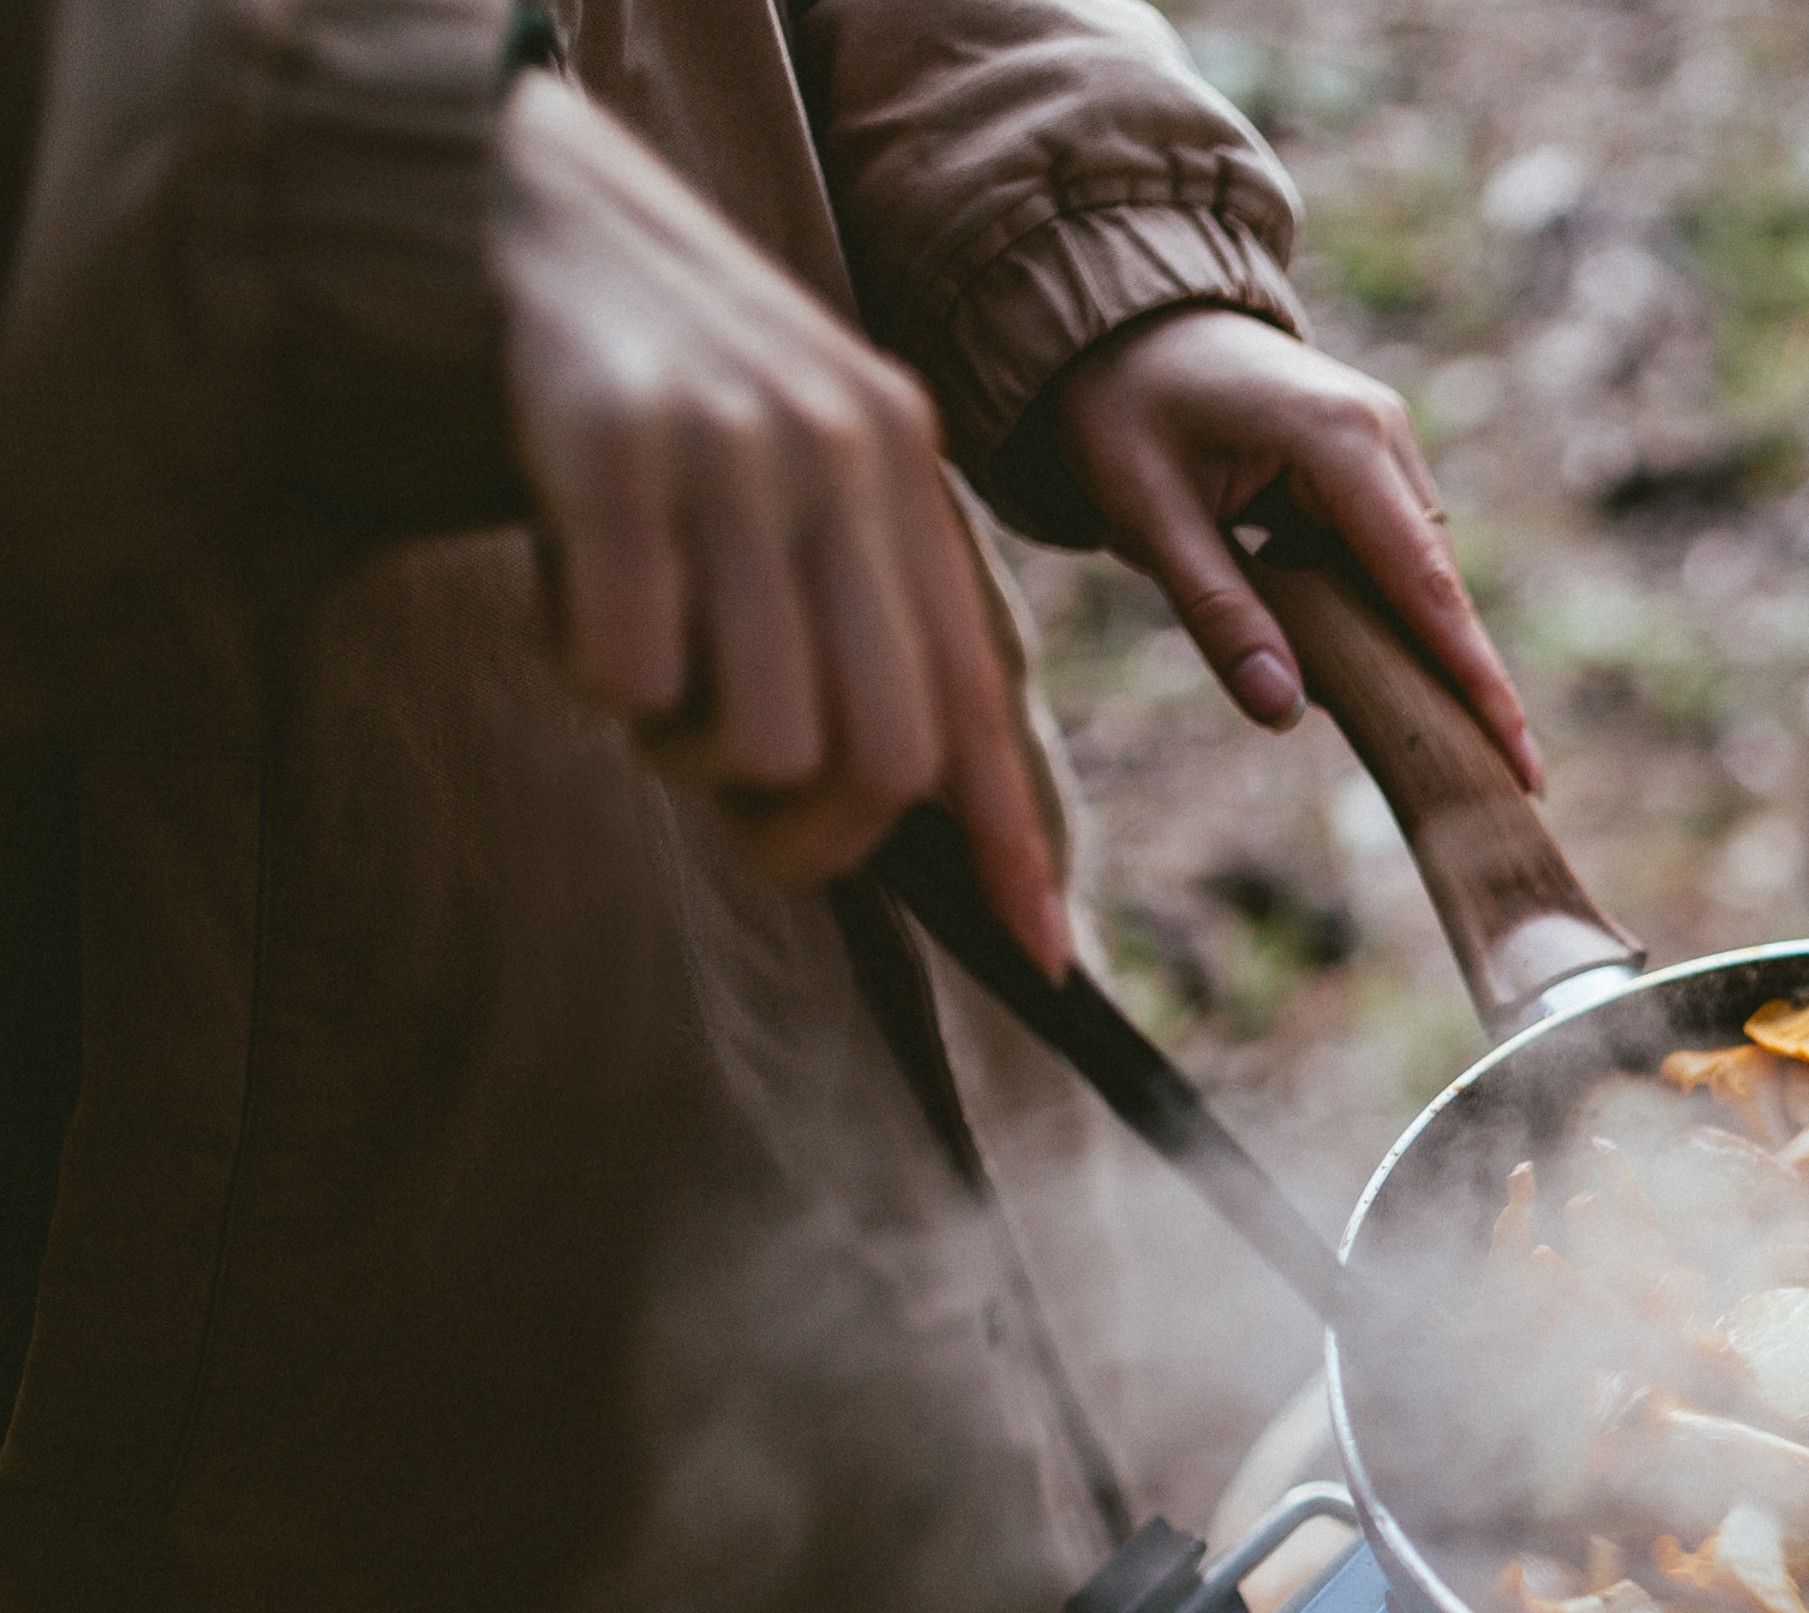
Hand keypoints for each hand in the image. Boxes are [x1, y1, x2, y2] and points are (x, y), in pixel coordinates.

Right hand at [490, 79, 1065, 973]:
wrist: (509, 206)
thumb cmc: (658, 391)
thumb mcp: (797, 470)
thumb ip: (861, 605)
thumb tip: (913, 803)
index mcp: (904, 474)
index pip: (976, 702)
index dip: (1012, 840)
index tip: (1043, 955)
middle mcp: (845, 458)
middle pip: (881, 760)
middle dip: (804, 830)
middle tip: (720, 785)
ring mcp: (735, 450)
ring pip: (756, 737)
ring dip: (680, 751)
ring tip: (638, 665)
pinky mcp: (615, 450)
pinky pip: (626, 670)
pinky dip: (589, 675)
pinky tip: (566, 599)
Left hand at [1044, 306, 1544, 790]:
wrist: (1120, 315)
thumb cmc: (1124, 405)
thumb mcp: (1148, 514)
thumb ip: (1218, 614)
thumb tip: (1284, 713)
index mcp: (1339, 442)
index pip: (1424, 588)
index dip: (1475, 682)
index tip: (1522, 761)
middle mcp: (1385, 434)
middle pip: (1436, 587)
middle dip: (1456, 680)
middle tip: (1490, 779)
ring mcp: (1386, 438)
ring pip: (1417, 573)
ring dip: (1401, 641)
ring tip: (1392, 716)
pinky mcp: (1372, 453)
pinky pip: (1391, 551)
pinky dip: (1376, 605)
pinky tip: (1338, 643)